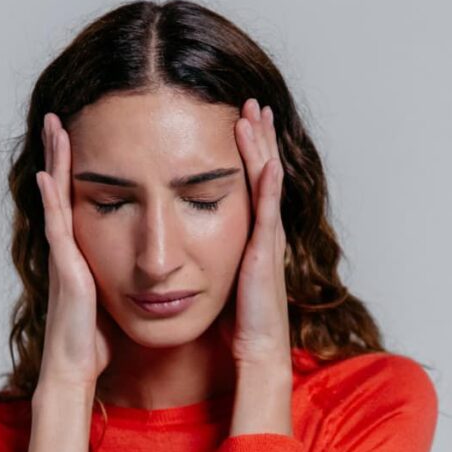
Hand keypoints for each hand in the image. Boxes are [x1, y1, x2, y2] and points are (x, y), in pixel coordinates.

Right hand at [35, 113, 116, 387]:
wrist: (78, 367)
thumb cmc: (96, 339)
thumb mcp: (115, 296)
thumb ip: (121, 276)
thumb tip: (147, 266)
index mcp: (83, 250)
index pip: (82, 198)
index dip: (79, 167)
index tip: (81, 134)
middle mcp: (70, 247)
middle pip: (64, 188)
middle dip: (61, 152)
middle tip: (59, 116)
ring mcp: (64, 256)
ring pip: (57, 198)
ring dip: (54, 161)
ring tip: (53, 126)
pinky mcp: (66, 269)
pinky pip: (58, 228)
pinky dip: (52, 200)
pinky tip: (48, 174)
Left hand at [218, 98, 292, 373]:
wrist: (254, 349)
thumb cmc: (236, 321)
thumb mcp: (218, 276)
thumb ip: (207, 254)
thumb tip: (184, 243)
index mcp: (249, 235)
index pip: (248, 182)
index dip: (245, 152)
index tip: (236, 121)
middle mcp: (263, 232)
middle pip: (262, 173)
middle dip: (258, 137)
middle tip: (250, 102)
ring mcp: (267, 241)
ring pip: (267, 184)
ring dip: (262, 149)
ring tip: (255, 115)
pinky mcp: (264, 256)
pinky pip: (267, 213)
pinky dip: (267, 186)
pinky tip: (267, 162)